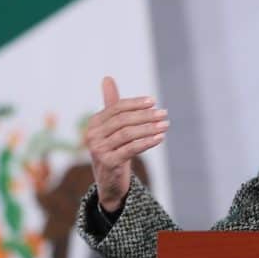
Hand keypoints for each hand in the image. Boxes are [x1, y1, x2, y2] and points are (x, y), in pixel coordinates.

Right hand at [85, 76, 167, 211]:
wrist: (110, 180)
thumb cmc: (114, 148)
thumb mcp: (112, 126)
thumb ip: (111, 104)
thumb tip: (107, 77)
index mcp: (94, 123)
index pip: (116, 108)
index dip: (135, 103)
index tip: (153, 101)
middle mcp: (92, 135)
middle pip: (123, 120)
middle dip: (145, 115)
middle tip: (164, 113)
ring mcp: (98, 150)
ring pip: (128, 134)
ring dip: (149, 128)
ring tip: (165, 125)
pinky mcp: (108, 163)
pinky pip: (131, 149)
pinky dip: (147, 142)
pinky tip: (160, 137)